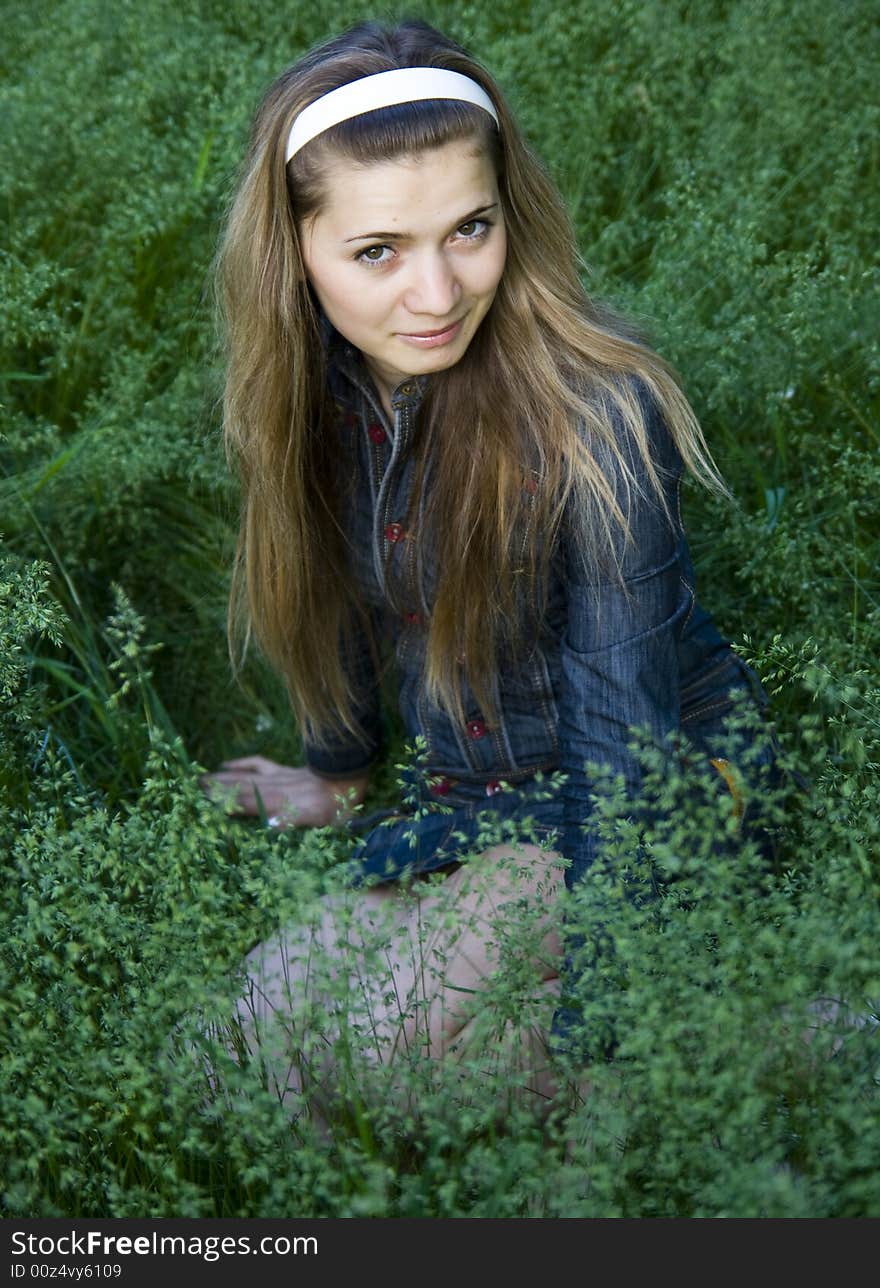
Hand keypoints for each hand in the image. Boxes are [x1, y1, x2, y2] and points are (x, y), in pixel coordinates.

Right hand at [201, 755, 368, 828]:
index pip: (247, 804)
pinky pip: (258, 764)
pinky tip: (226, 764)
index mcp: (280, 804)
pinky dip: (241, 763)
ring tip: (199, 779)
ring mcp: (277, 777)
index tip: (203, 805)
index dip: (225, 804)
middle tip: (189, 790)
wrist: (348, 781)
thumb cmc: (335, 810)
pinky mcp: (282, 770)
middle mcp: (274, 789)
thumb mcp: (319, 823)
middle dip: (215, 790)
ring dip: (222, 778)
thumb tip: (269, 825)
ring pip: (244, 776)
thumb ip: (293, 823)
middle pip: (239, 789)